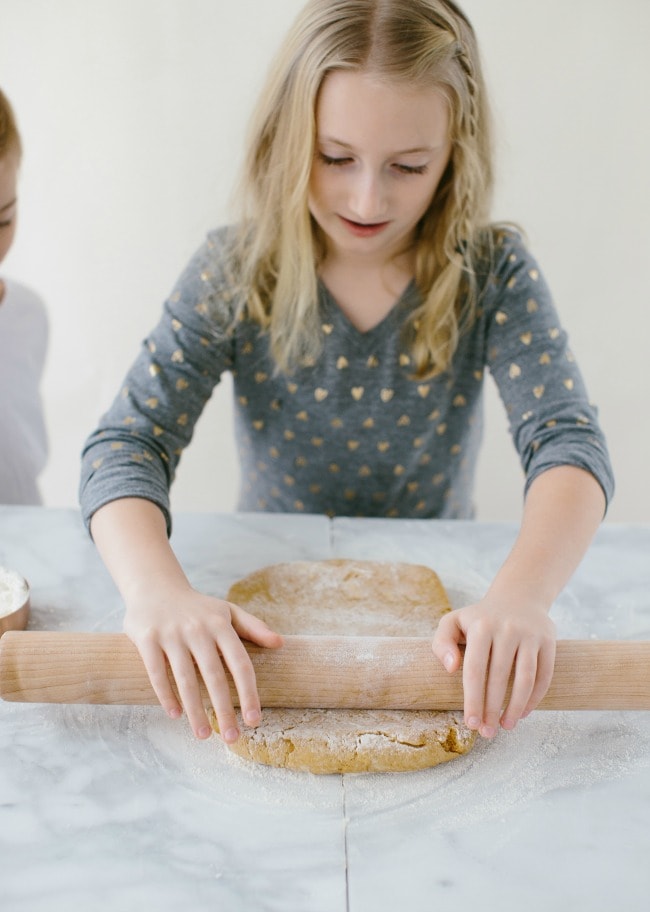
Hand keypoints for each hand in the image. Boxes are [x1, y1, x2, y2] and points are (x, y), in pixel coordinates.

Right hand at [123, 583, 282, 740]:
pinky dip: (166, 695)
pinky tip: (175, 715)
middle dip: (224, 710)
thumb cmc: (197, 607)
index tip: (254, 720)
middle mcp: (198, 629)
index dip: (249, 693)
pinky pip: (157, 672)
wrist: (154, 586)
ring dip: (195, 710)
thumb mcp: (227, 611)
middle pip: (214, 676)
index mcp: (221, 625)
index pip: (240, 663)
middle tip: (232, 739)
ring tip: (204, 735)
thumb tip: (280, 644)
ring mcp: (171, 633)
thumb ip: (253, 627)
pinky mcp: (147, 638)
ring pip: (185, 679)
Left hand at [432, 597, 555, 737]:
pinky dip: (534, 698)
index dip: (473, 699)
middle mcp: (506, 628)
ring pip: (525, 679)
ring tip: (506, 726)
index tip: (470, 723)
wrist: (518, 596)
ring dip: (515, 708)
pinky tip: (523, 712)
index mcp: (480, 625)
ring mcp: (530, 634)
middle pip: (499, 678)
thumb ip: (441, 643)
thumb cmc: (479, 618)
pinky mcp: (548, 640)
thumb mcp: (453, 622)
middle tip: (487, 733)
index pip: (475, 669)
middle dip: (492, 710)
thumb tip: (451, 668)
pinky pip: (544, 675)